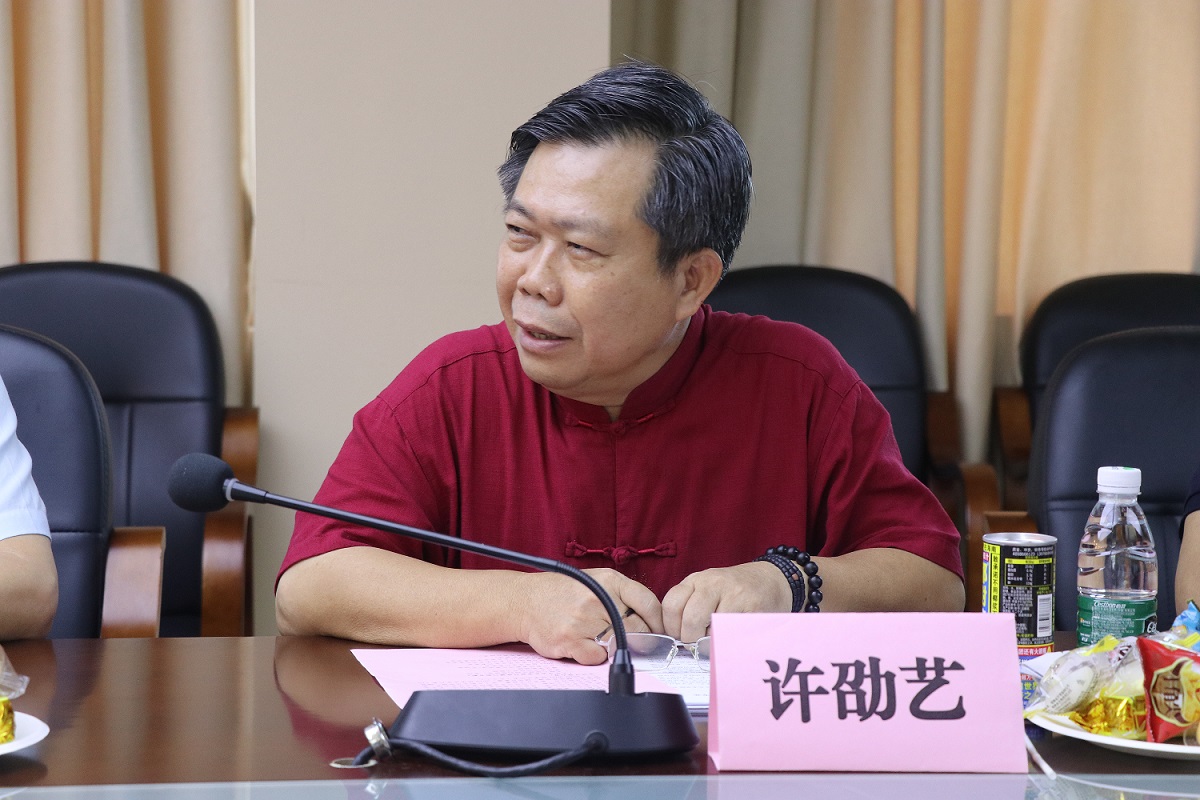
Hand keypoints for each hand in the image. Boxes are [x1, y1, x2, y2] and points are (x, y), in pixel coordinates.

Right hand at [517, 569, 663, 664]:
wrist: (525, 601)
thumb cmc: (565, 592)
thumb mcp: (597, 580)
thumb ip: (624, 594)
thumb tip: (655, 620)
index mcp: (609, 580)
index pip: (649, 603)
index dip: (658, 622)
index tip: (659, 631)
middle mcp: (597, 598)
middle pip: (638, 629)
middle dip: (640, 638)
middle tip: (634, 641)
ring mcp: (583, 620)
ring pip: (619, 644)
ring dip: (616, 646)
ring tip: (602, 637)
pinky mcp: (570, 641)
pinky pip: (598, 658)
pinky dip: (595, 656)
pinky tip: (585, 644)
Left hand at [661, 561, 790, 642]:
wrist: (771, 579)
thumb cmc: (733, 589)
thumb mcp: (706, 588)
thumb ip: (689, 605)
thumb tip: (674, 637)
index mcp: (697, 580)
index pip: (671, 605)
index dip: (671, 627)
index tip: (678, 635)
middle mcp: (714, 583)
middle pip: (691, 620)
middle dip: (691, 639)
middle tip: (697, 643)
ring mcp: (735, 595)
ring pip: (712, 630)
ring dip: (711, 642)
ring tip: (716, 638)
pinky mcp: (754, 609)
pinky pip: (734, 633)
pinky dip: (729, 641)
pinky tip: (732, 636)